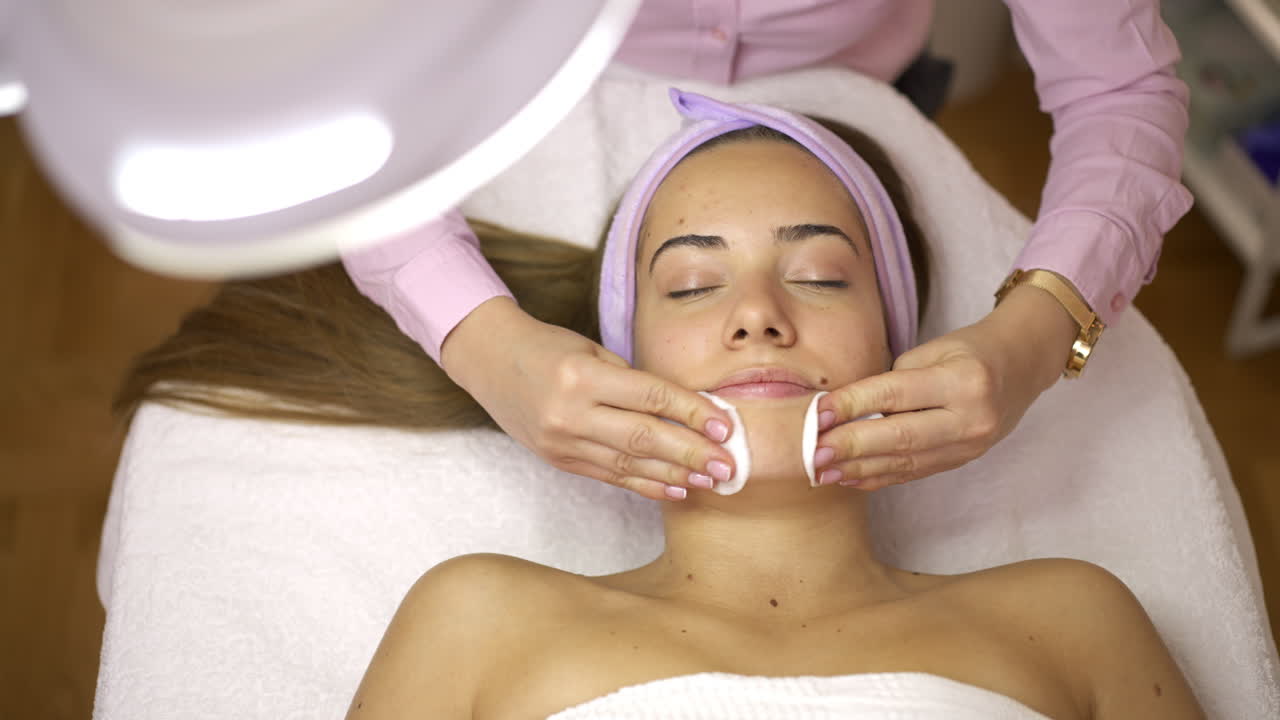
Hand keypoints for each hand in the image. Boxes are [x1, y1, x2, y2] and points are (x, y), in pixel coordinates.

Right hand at [440, 297, 735, 500]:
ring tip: (710, 481)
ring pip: (629, 463)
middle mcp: (569, 413)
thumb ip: (632, 382)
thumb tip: (689, 409)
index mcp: (581, 376)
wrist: (490, 362)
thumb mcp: (591, 351)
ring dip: (675, 474)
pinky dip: (646, 484)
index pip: (649, 397)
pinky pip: (610, 476)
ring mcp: (561, 442)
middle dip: (692, 453)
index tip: (725, 426)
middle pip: (643, 437)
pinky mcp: (559, 460)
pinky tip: (675, 488)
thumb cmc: (548, 347)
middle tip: (728, 466)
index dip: (692, 413)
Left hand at [811, 284, 1077, 489]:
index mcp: (963, 380)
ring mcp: (970, 445)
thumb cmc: (970, 350)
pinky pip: (915, 472)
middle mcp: (970, 417)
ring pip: (905, 461)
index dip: (851, 406)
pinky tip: (850, 478)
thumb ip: (893, 381)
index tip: (816, 415)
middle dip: (850, 447)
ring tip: (822, 471)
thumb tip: (844, 412)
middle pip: (899, 437)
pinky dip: (879, 476)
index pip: (895, 394)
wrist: (1021, 367)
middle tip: (812, 453)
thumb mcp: (934, 351)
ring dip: (858, 468)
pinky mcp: (963, 460)